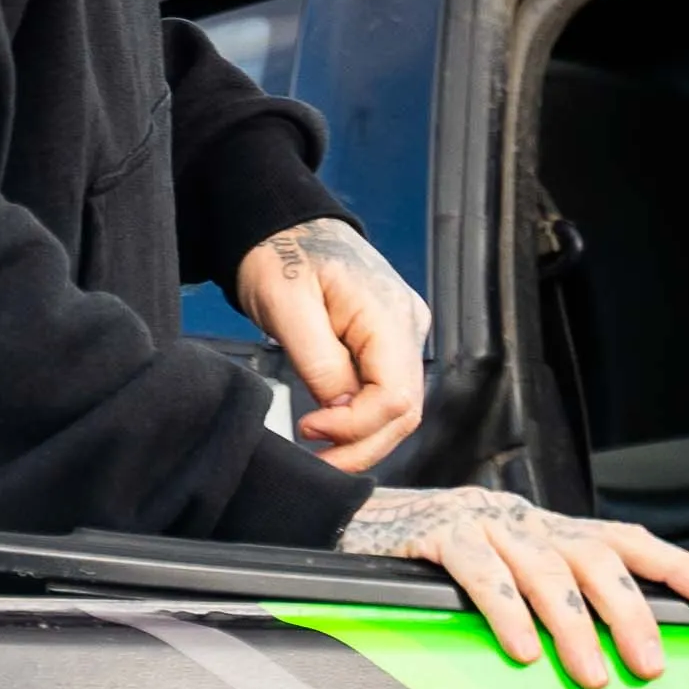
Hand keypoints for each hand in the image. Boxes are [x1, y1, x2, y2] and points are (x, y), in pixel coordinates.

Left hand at [229, 217, 428, 472]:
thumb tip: (340, 410)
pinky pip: (388, 392)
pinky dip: (363, 419)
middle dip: (361, 445)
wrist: (284, 227)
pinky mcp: (390, 341)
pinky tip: (332, 426)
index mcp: (388, 312)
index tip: (308, 428)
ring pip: (399, 408)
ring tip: (320, 449)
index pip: (394, 396)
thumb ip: (319, 363)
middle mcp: (408, 324)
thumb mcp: (287, 308)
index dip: (354, 426)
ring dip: (362, 438)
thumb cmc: (280, 255)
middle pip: (405, 411)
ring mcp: (404, 332)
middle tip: (317, 461)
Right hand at [342, 487, 688, 688]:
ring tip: (591, 675)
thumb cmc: (438, 561)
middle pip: (594, 557)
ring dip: (573, 626)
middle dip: (630, 611)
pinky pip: (481, 572)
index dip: (673, 564)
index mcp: (547, 528)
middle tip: (650, 664)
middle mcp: (525, 519)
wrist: (355, 526)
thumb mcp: (506, 571)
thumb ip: (551, 595)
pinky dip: (507, 611)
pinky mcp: (440, 533)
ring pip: (544, 569)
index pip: (623, 539)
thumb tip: (612, 646)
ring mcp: (483, 521)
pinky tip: (523, 649)